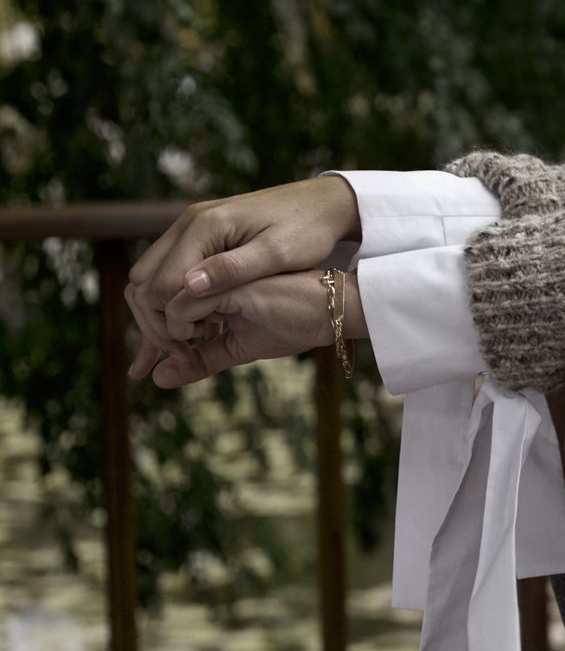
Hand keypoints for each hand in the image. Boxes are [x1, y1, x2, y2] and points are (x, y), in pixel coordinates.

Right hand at [124, 178, 360, 380]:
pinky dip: (173, 300)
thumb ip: (233, 270)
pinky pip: (170, 271)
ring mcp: (191, 229)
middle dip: (156, 320)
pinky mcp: (200, 237)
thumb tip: (188, 287)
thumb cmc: (307, 229)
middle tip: (185, 351)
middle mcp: (189, 224)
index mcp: (205, 226)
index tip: (190, 348)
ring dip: (163, 312)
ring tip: (194, 341)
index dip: (169, 320)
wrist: (322, 203)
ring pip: (151, 277)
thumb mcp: (277, 255)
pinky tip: (196, 326)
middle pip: (144, 281)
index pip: (160, 282)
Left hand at [134, 268, 360, 388]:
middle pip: (146, 297)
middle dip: (152, 334)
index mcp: (205, 282)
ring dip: (165, 333)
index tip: (167, 361)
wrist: (331, 312)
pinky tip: (202, 338)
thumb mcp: (238, 348)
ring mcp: (213, 273)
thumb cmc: (294, 323)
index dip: (151, 332)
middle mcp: (203, 272)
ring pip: (158, 300)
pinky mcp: (224, 281)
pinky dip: (181, 327)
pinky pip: (182, 304)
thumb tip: (158, 378)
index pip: (154, 299)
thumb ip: (201, 359)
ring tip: (189, 349)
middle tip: (175, 358)